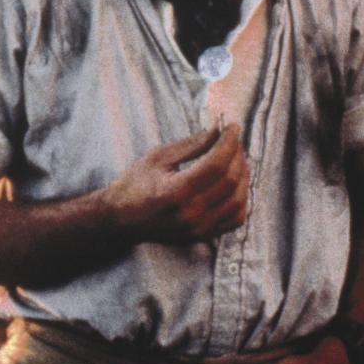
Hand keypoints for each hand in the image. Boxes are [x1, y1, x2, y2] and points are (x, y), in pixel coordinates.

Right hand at [100, 125, 248, 244]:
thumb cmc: (134, 185)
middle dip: (237, 155)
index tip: (233, 127)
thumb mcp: (158, 157)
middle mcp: (190, 214)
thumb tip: (218, 130)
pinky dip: (242, 199)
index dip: (229, 143)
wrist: (120, 220)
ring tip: (236, 159)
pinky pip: (235, 218)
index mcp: (176, 192)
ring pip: (238, 200)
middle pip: (230, 181)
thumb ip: (191, 145)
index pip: (216, 164)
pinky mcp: (202, 236)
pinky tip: (235, 184)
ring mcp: (198, 228)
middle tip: (233, 140)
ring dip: (243, 176)